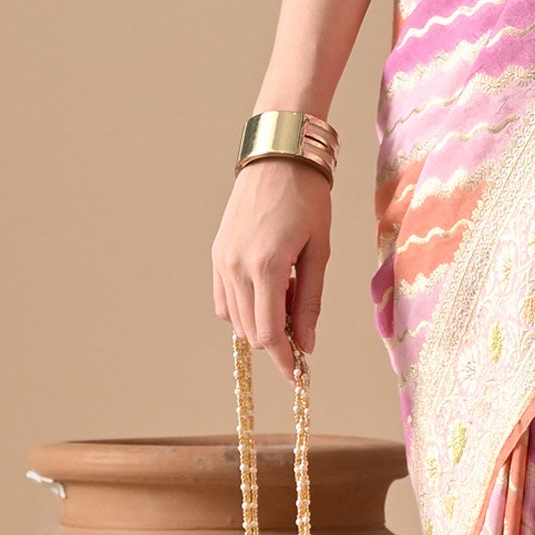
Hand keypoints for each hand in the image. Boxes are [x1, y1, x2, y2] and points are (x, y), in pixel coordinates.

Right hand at [212, 159, 331, 377]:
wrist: (278, 158)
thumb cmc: (308, 199)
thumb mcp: (318, 250)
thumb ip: (310, 300)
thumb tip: (307, 343)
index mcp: (267, 267)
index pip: (268, 334)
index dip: (284, 360)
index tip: (299, 375)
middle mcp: (236, 267)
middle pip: (250, 332)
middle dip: (277, 341)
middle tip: (304, 322)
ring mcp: (221, 261)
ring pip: (235, 319)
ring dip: (261, 322)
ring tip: (290, 295)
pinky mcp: (216, 255)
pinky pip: (223, 299)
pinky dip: (244, 307)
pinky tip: (269, 289)